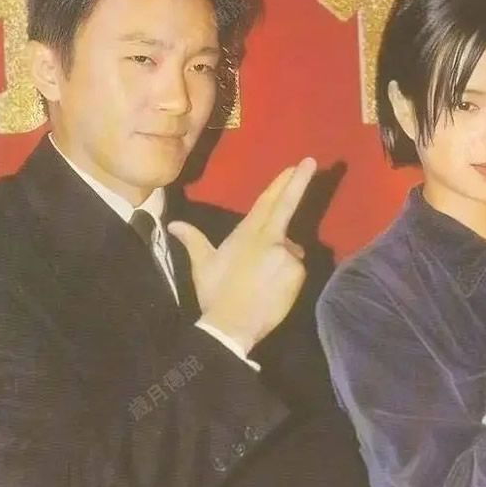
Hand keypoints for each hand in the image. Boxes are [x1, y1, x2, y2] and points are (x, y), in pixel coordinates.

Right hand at [169, 158, 316, 352]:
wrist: (232, 324)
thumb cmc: (215, 293)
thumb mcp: (201, 264)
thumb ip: (192, 239)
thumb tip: (174, 224)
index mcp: (246, 233)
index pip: (267, 202)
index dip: (280, 183)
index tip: (295, 166)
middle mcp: (269, 237)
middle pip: (286, 206)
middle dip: (298, 182)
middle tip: (311, 162)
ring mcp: (286, 253)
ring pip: (289, 250)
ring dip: (280, 259)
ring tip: (261, 283)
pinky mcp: (297, 271)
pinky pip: (295, 269)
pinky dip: (287, 276)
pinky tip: (273, 291)